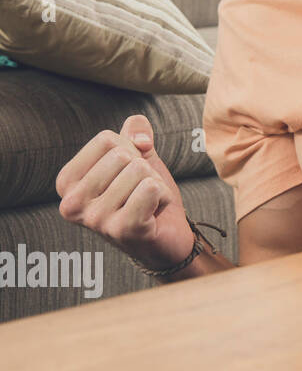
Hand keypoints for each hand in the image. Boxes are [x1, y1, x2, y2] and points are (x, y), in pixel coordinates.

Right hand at [56, 114, 194, 271]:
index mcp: (67, 182)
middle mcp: (72, 203)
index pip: (106, 140)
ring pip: (140, 172)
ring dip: (155, 184)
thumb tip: (139, 133)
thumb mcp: (139, 158)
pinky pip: (150, 188)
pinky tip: (155, 212)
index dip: (130, 151)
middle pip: (123, 156)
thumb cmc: (145, 196)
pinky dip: (163, 195)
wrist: (166, 237)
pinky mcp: (122, 230)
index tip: (129, 174)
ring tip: (147, 203)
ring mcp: (95, 219)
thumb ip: (134, 134)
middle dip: (144, 169)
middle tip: (141, 192)